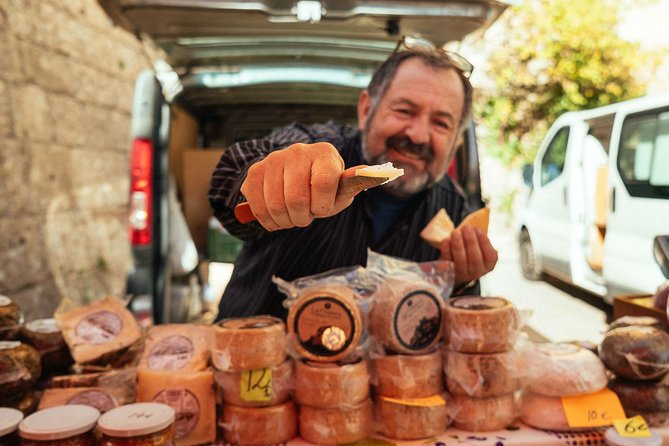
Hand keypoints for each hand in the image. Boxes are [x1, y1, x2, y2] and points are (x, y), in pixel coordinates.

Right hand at [240, 142, 360, 230]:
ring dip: (286, 221)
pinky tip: (277, 218)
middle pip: (296, 198)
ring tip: (292, 217)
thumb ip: (353, 186)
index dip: (322, 204)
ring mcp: (273, 160)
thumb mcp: (339, 190)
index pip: (323, 182)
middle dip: (302, 217)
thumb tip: (376, 174)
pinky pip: (258, 207)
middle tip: (305, 217)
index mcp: (324, 153)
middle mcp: (297, 151)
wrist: (292, 176)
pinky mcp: (254, 172)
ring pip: (275, 205)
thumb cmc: (322, 188)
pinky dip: (269, 221)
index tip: (322, 209)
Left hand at [438, 225, 497, 287]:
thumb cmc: (469, 251)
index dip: (484, 242)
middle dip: (470, 241)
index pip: (490, 256)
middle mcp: (477, 272)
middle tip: (466, 227)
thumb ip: (478, 237)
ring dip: (458, 244)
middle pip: (475, 258)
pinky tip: (446, 240)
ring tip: (456, 232)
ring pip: (461, 260)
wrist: (455, 267)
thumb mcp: (478, 246)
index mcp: (488, 265)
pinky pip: (448, 262)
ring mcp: (462, 274)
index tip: (478, 229)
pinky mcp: (448, 272)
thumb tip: (475, 219)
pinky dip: (447, 250)